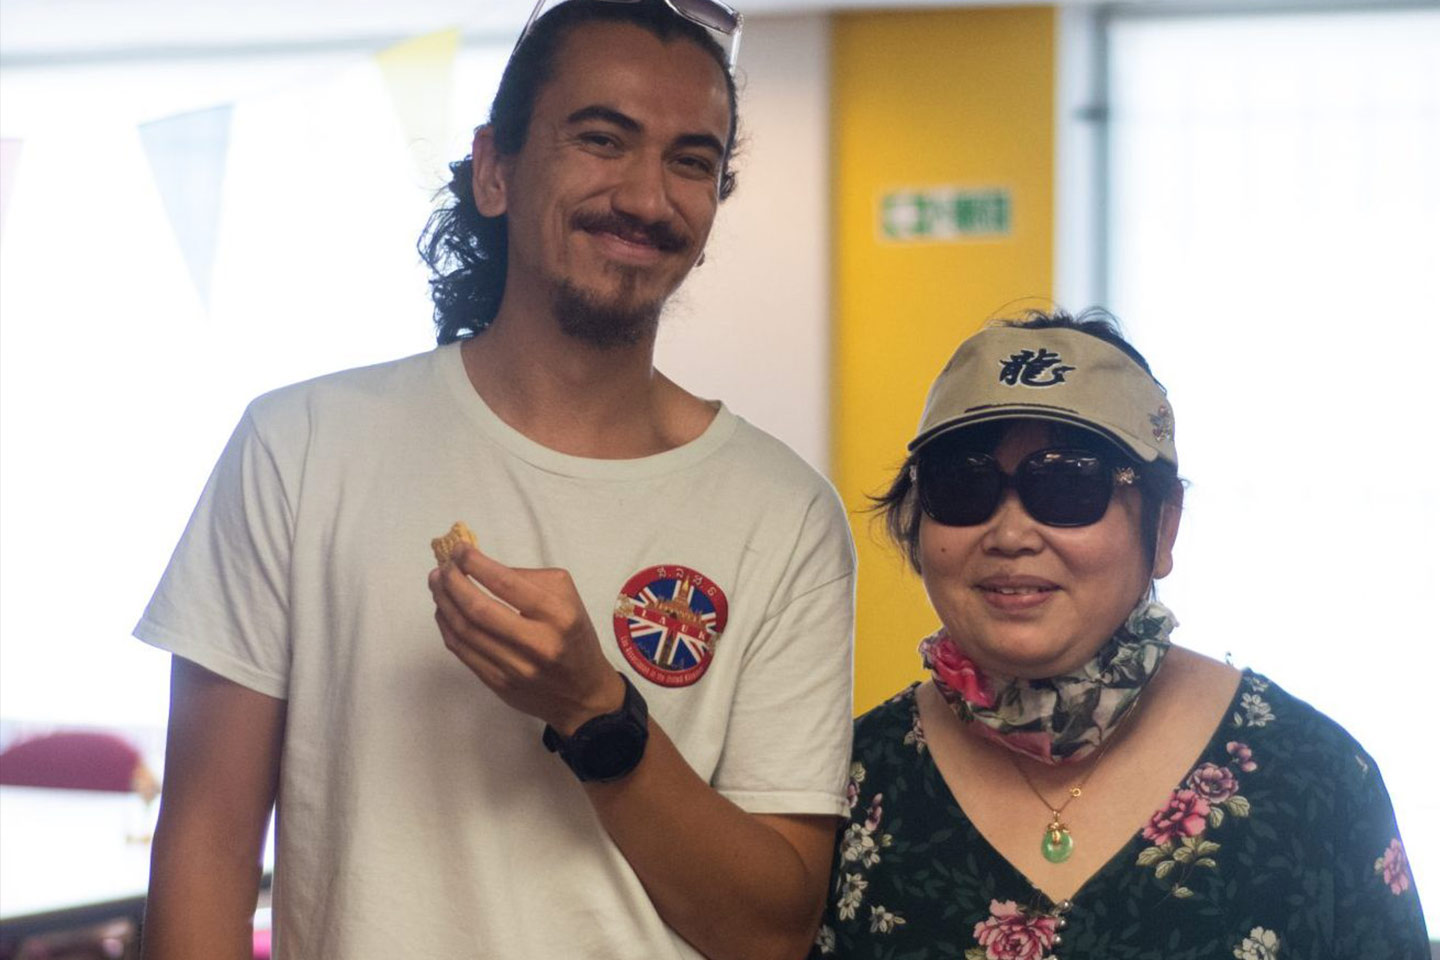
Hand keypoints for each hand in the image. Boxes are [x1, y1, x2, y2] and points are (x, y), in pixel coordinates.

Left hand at [429, 543, 624, 733]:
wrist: (582, 693)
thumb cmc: (573, 636)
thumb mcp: (567, 599)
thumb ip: (529, 579)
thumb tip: (483, 568)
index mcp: (558, 615)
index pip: (507, 584)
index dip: (476, 564)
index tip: (461, 550)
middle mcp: (537, 643)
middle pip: (479, 609)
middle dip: (453, 583)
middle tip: (443, 567)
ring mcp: (515, 668)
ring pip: (465, 631)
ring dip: (444, 602)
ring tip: (437, 583)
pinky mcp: (498, 684)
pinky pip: (462, 652)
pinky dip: (447, 626)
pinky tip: (444, 610)